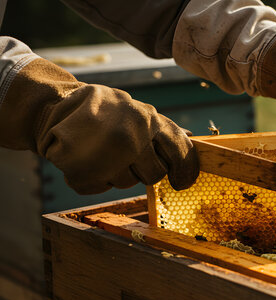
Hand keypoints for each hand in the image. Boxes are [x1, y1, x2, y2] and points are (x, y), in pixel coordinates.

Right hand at [1, 58, 198, 193]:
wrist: (54, 105)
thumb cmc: (104, 109)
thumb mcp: (136, 109)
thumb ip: (161, 128)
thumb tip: (190, 140)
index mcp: (149, 120)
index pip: (181, 152)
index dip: (186, 171)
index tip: (181, 182)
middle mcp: (132, 138)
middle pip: (155, 175)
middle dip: (144, 170)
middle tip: (126, 154)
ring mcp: (107, 156)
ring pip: (127, 183)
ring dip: (116, 172)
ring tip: (101, 150)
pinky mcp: (83, 172)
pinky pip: (100, 187)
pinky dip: (94, 178)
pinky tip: (86, 158)